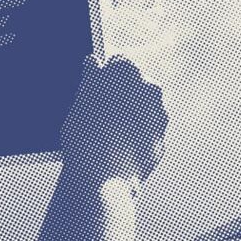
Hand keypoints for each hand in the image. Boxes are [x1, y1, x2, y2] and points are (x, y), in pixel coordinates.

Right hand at [60, 55, 167, 184]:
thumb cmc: (85, 135)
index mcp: (127, 69)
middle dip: (120, 96)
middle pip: (134, 86)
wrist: (104, 178)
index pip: (117, 62)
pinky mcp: (161, 140)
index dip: (105, 75)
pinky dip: (135, 139)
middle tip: (98, 114)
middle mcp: (150, 88)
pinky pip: (146, 134)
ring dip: (129, 118)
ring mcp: (159, 115)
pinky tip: (117, 150)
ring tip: (106, 136)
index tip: (96, 88)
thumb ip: (92, 77)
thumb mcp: (79, 100)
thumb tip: (94, 63)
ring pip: (142, 111)